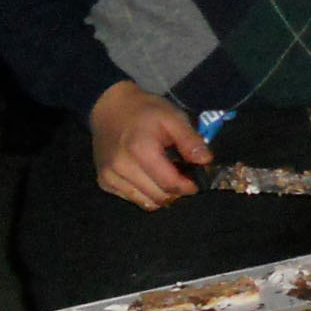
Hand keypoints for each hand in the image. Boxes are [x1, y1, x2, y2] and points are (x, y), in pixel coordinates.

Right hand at [89, 81, 207, 208]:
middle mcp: (121, 167)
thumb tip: (206, 161)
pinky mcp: (104, 182)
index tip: (197, 181)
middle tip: (184, 177)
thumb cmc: (145, 111)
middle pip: (159, 196)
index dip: (188, 187)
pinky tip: (150, 177)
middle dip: (177, 192)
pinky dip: (146, 194)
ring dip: (162, 195)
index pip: (169, 183)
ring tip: (167, 177)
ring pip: (146, 202)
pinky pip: (132, 199)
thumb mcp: (173, 118)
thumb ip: (190, 141)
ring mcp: (109, 176)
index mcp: (140, 149)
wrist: (109, 108)